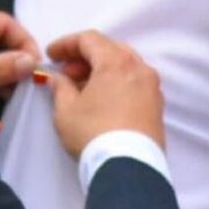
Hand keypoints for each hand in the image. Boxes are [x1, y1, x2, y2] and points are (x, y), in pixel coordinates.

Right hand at [46, 30, 164, 157]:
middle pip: (110, 49)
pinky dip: (116, 83)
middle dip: (85, 57)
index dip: (66, 44)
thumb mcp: (66, 110)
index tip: (51, 55)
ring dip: (101, 70)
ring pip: (124, 66)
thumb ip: (59, 87)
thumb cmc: (94, 134)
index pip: (89, 40)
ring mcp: (152, 87)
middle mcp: (139, 68)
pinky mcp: (157, 106)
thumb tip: (57, 78)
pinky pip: (134, 83)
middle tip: (66, 72)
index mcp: (116, 62)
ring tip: (82, 88)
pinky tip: (101, 100)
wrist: (128, 168)